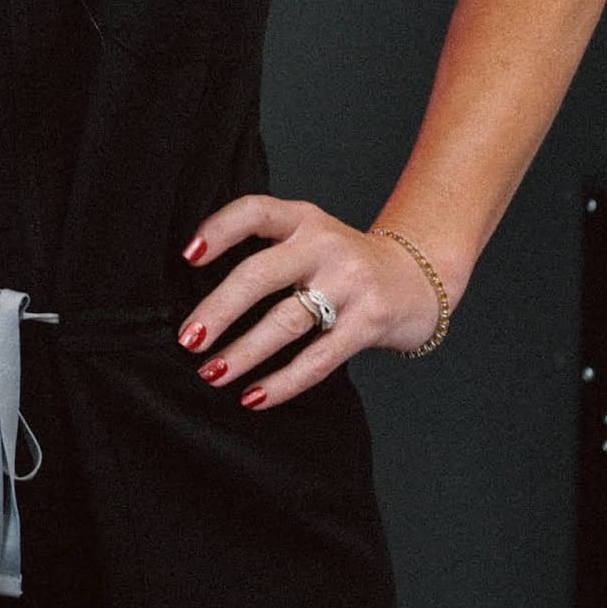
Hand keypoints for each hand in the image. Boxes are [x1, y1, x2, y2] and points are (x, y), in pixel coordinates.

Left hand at [173, 196, 444, 407]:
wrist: (418, 278)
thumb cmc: (344, 262)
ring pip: (284, 322)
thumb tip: (195, 293)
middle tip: (188, 339)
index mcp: (303, 218)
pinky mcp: (369, 321)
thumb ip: (268, 250)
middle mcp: (324, 245)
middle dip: (218, 311)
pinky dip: (281, 382)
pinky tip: (254, 396)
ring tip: (212, 374)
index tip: (188, 258)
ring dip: (242, 353)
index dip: (218, 231)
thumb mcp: (309, 237)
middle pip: (259, 275)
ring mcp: (350, 283)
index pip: (254, 212)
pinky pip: (317, 359)